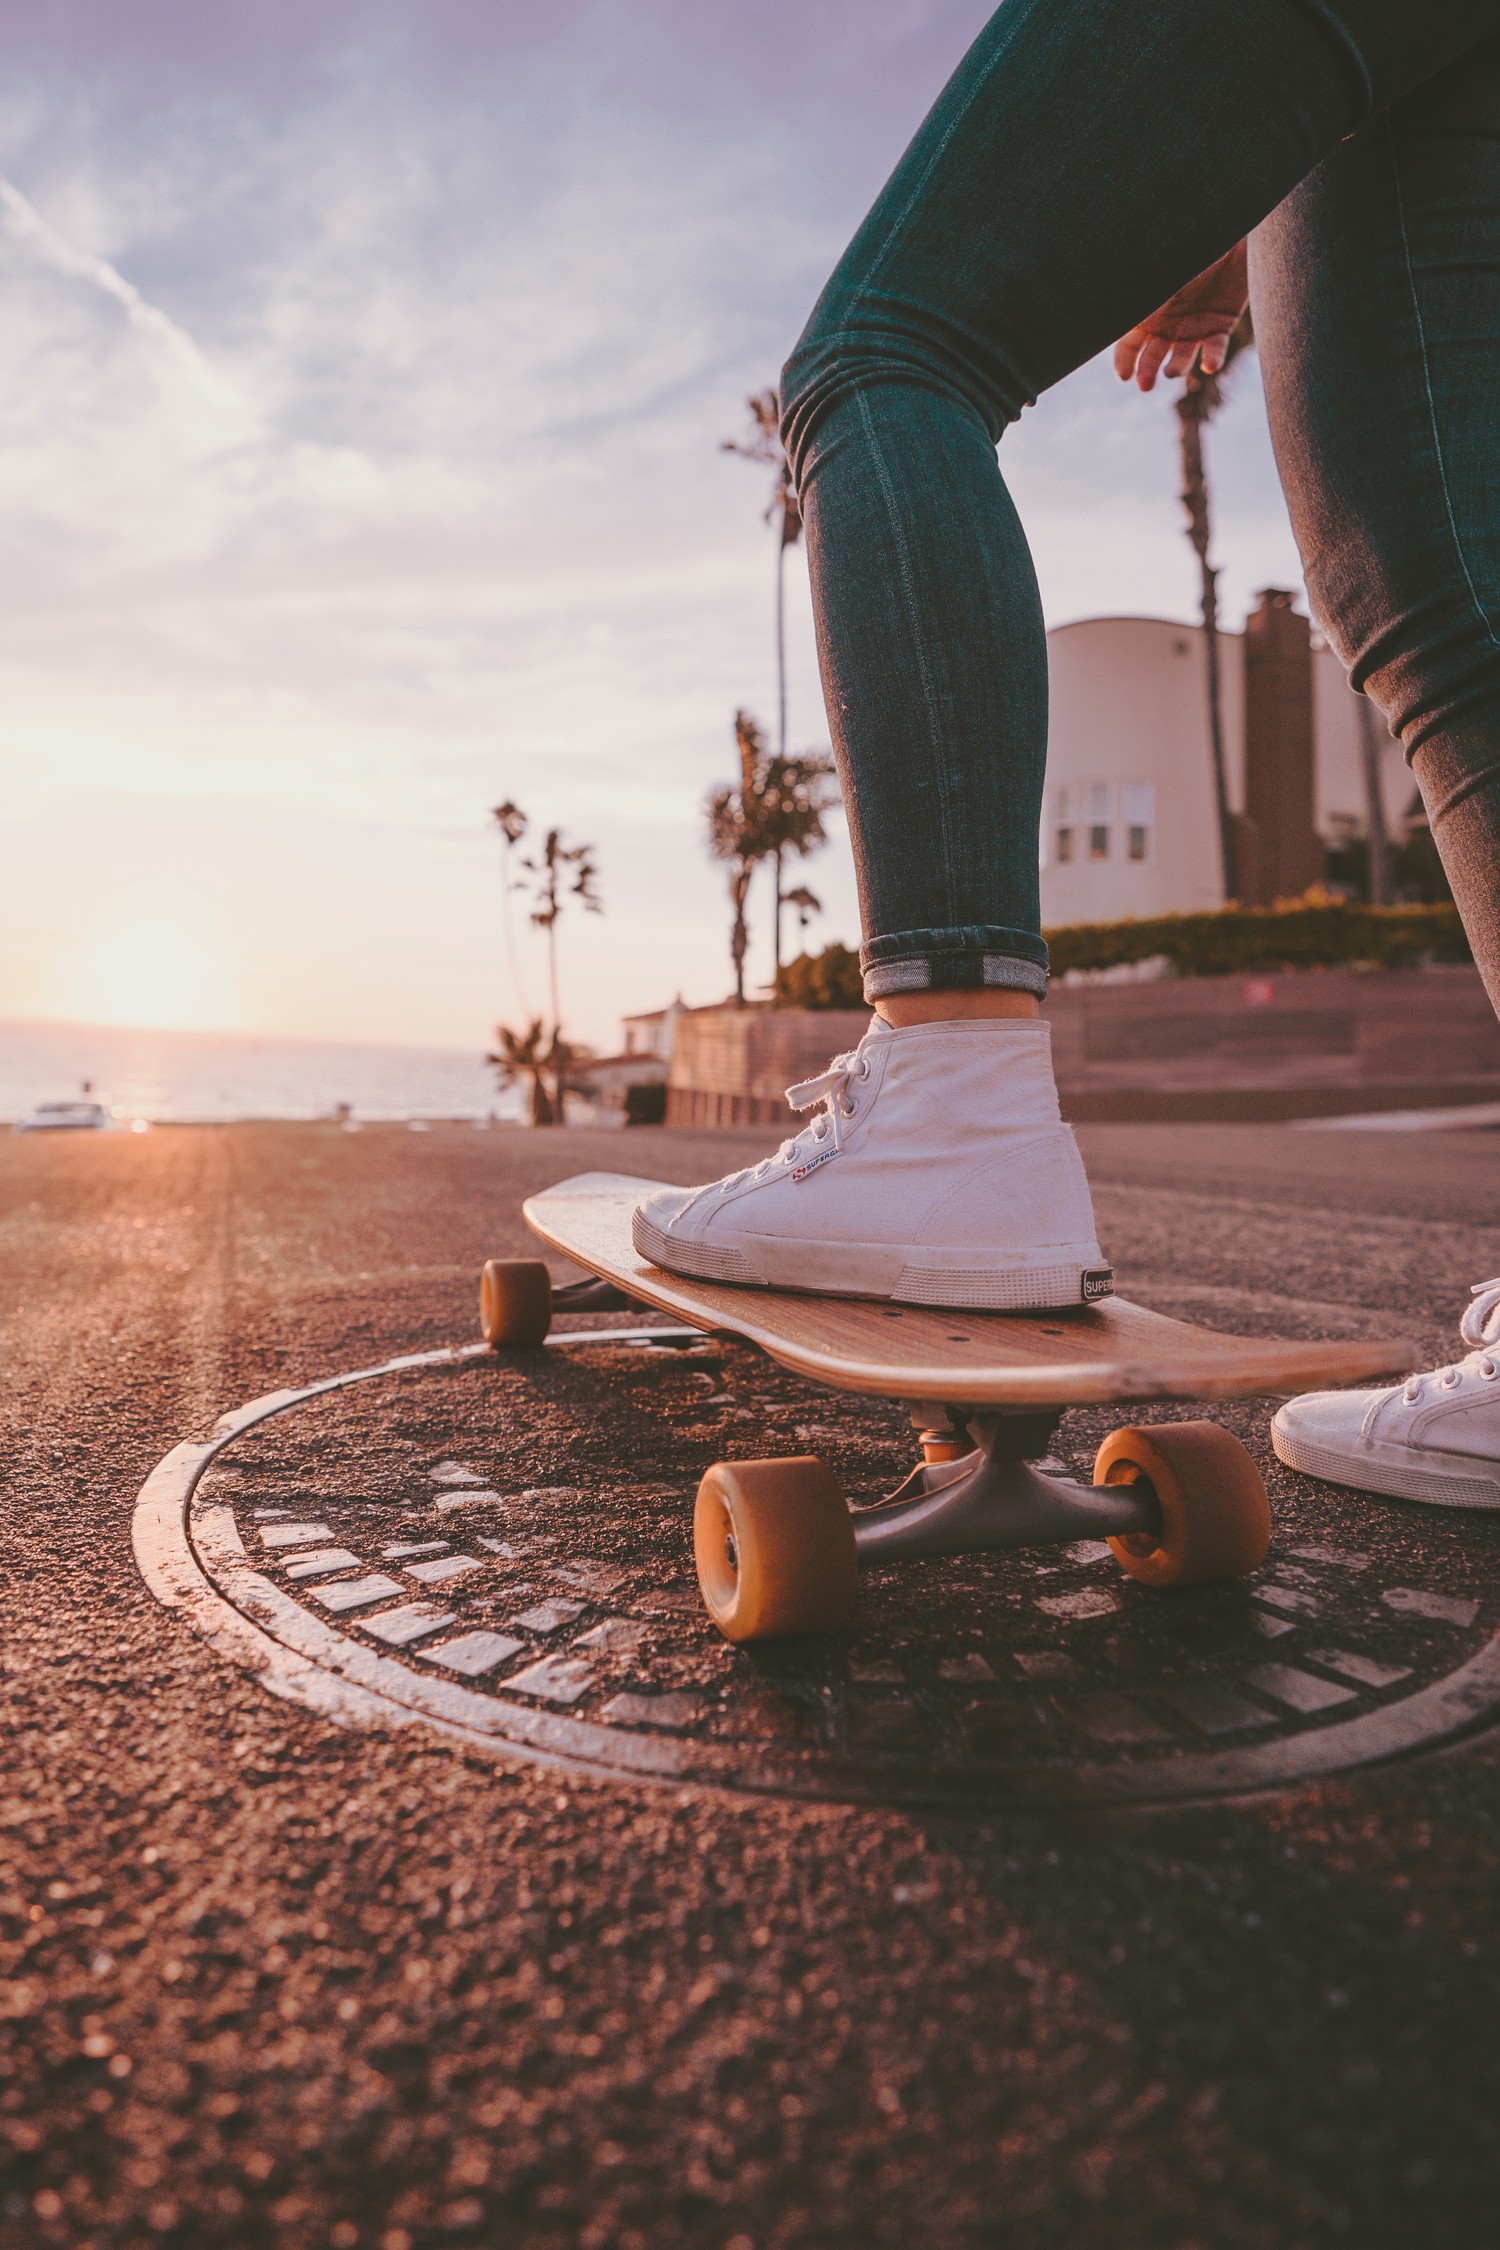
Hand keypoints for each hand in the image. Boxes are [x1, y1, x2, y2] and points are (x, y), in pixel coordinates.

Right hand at [1113, 240, 1248, 391]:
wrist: (1232, 232)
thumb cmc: (1196, 245)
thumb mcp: (1168, 268)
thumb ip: (1152, 291)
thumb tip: (1127, 312)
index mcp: (1150, 310)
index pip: (1130, 342)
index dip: (1125, 360)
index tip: (1124, 375)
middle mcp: (1169, 324)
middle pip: (1152, 357)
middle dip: (1147, 372)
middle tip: (1145, 385)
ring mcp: (1195, 327)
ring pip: (1181, 358)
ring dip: (1176, 369)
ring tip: (1171, 372)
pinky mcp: (1221, 326)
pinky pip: (1215, 350)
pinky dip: (1213, 359)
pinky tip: (1209, 365)